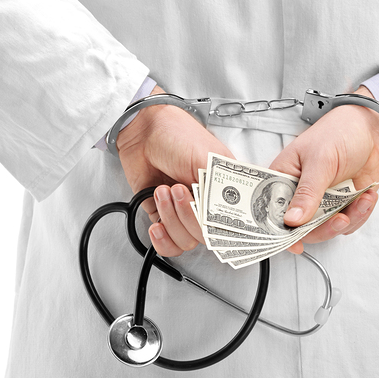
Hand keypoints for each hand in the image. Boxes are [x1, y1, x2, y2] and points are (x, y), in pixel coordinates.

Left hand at [115, 86, 234, 256]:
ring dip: (172, 220)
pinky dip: (162, 239)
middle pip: (208, 236)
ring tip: (163, 192)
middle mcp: (208, 203)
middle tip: (179, 189)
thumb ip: (219, 190)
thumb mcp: (207, 158)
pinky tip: (157, 224)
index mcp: (226, 188)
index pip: (235, 222)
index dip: (225, 226)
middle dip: (190, 217)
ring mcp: (185, 212)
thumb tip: (225, 217)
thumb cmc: (177, 136)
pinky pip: (168, 244)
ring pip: (187, 241)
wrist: (143, 132)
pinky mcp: (163, 216)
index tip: (211, 218)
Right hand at [267, 86, 378, 253]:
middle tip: (338, 220)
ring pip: (327, 228)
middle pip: (301, 227)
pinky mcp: (344, 202)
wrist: (374, 126)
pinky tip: (367, 196)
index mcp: (285, 177)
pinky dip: (360, 214)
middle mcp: (301, 191)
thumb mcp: (320, 160)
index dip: (279, 230)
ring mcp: (324, 198)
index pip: (273, 210)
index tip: (293, 242)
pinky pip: (348, 222)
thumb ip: (307, 193)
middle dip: (323, 229)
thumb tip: (291, 220)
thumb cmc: (340, 130)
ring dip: (347, 220)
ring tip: (361, 202)